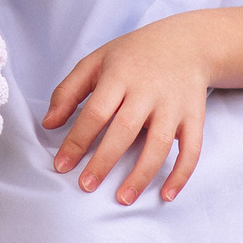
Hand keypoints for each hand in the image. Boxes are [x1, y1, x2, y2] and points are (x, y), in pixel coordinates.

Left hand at [44, 16, 210, 205]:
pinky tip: (166, 195)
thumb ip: (68, 91)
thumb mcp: (96, 61)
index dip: (77, 141)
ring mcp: (173, 105)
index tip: (61, 165)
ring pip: (159, 145)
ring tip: (123, 198)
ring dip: (141, 175)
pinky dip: (181, 174)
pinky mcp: (194, 117)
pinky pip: (191, 150)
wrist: (185, 43)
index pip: (95, 112)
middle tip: (86, 186)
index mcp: (120, 76)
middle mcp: (148, 91)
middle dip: (104, 161)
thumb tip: (49, 124)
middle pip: (124, 130)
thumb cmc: (133, 55)